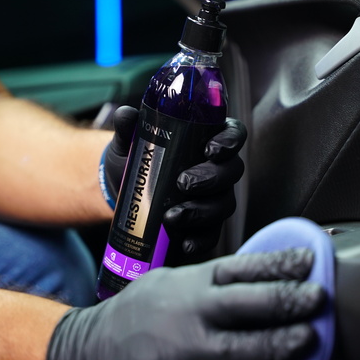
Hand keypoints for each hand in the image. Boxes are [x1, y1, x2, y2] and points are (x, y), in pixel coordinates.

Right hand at [45, 249, 324, 359]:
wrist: (83, 357)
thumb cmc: (135, 316)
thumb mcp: (168, 282)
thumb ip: (211, 281)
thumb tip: (264, 277)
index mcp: (186, 284)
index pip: (239, 268)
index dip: (277, 263)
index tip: (308, 260)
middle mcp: (184, 315)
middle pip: (243, 305)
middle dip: (285, 300)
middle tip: (317, 299)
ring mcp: (179, 355)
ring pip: (239, 351)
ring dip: (279, 345)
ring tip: (308, 339)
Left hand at [102, 106, 246, 255]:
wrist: (125, 193)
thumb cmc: (137, 160)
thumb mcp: (130, 142)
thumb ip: (129, 128)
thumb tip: (126, 115)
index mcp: (208, 139)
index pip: (233, 134)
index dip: (230, 141)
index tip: (210, 150)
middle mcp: (219, 168)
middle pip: (232, 171)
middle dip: (211, 178)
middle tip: (183, 183)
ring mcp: (215, 197)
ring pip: (224, 204)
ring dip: (202, 212)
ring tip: (172, 216)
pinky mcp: (207, 224)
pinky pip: (213, 234)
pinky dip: (201, 240)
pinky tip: (184, 244)